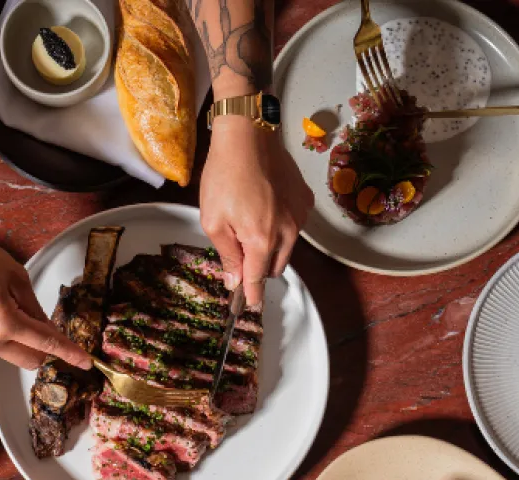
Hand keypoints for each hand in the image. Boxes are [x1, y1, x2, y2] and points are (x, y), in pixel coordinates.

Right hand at [0, 225, 89, 370]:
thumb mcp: (15, 275)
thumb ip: (34, 305)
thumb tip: (45, 325)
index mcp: (4, 322)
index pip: (47, 343)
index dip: (69, 352)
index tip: (85, 362)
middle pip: (31, 360)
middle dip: (44, 348)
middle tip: (42, 322)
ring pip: (12, 354)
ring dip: (22, 340)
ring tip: (8, 305)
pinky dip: (4, 336)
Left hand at [199, 116, 312, 305]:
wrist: (248, 134)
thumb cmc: (225, 174)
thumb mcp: (213, 220)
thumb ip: (227, 253)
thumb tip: (234, 281)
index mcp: (261, 240)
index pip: (257, 279)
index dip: (251, 295)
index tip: (248, 306)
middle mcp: (287, 232)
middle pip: (274, 267)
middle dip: (258, 269)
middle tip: (240, 256)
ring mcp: (299, 216)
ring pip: (286, 248)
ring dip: (270, 248)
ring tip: (250, 225)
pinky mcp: (304, 200)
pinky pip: (293, 226)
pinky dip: (281, 226)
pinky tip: (264, 208)